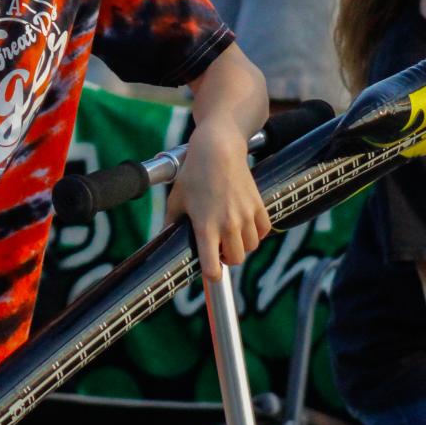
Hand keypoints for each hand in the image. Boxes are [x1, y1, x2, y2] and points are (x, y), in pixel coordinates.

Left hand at [166, 120, 271, 280]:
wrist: (218, 149)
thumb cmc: (193, 174)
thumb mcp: (176, 200)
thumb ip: (170, 224)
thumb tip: (162, 240)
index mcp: (206, 227)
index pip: (213, 268)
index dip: (211, 275)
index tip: (210, 271)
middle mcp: (228, 224)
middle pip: (235, 260)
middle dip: (226, 258)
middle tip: (217, 247)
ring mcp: (246, 215)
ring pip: (251, 247)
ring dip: (241, 246)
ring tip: (230, 235)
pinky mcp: (258, 205)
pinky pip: (264, 231)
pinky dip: (256, 233)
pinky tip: (244, 225)